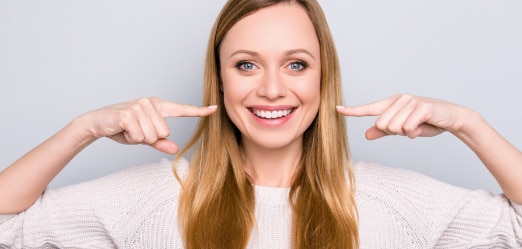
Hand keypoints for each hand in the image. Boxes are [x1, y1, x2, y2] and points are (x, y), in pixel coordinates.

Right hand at [79, 97, 216, 153]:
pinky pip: (140, 136)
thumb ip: (160, 142)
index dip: (199, 111)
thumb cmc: (122, 128)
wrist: (97, 123)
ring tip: (128, 129)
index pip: (181, 110)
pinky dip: (130, 137)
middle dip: (149, 138)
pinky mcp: (129, 113)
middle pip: (165, 132)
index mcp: (157, 106)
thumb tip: (176, 149)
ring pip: (153, 135)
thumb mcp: (144, 137)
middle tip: (135, 131)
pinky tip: (122, 129)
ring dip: (139, 138)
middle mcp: (150, 103)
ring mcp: (139, 106)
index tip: (214, 109)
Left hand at [336, 94, 472, 139]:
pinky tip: (423, 127)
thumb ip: (384, 131)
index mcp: (392, 103)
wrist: (453, 118)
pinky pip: (407, 128)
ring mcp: (410, 102)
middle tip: (409, 128)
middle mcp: (399, 99)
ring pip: (394, 127)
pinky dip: (415, 133)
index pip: (369, 108)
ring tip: (417, 126)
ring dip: (406, 133)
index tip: (337, 109)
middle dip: (395, 132)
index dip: (353, 110)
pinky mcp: (421, 107)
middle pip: (382, 125)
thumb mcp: (403, 128)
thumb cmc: (427, 122)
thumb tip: (366, 134)